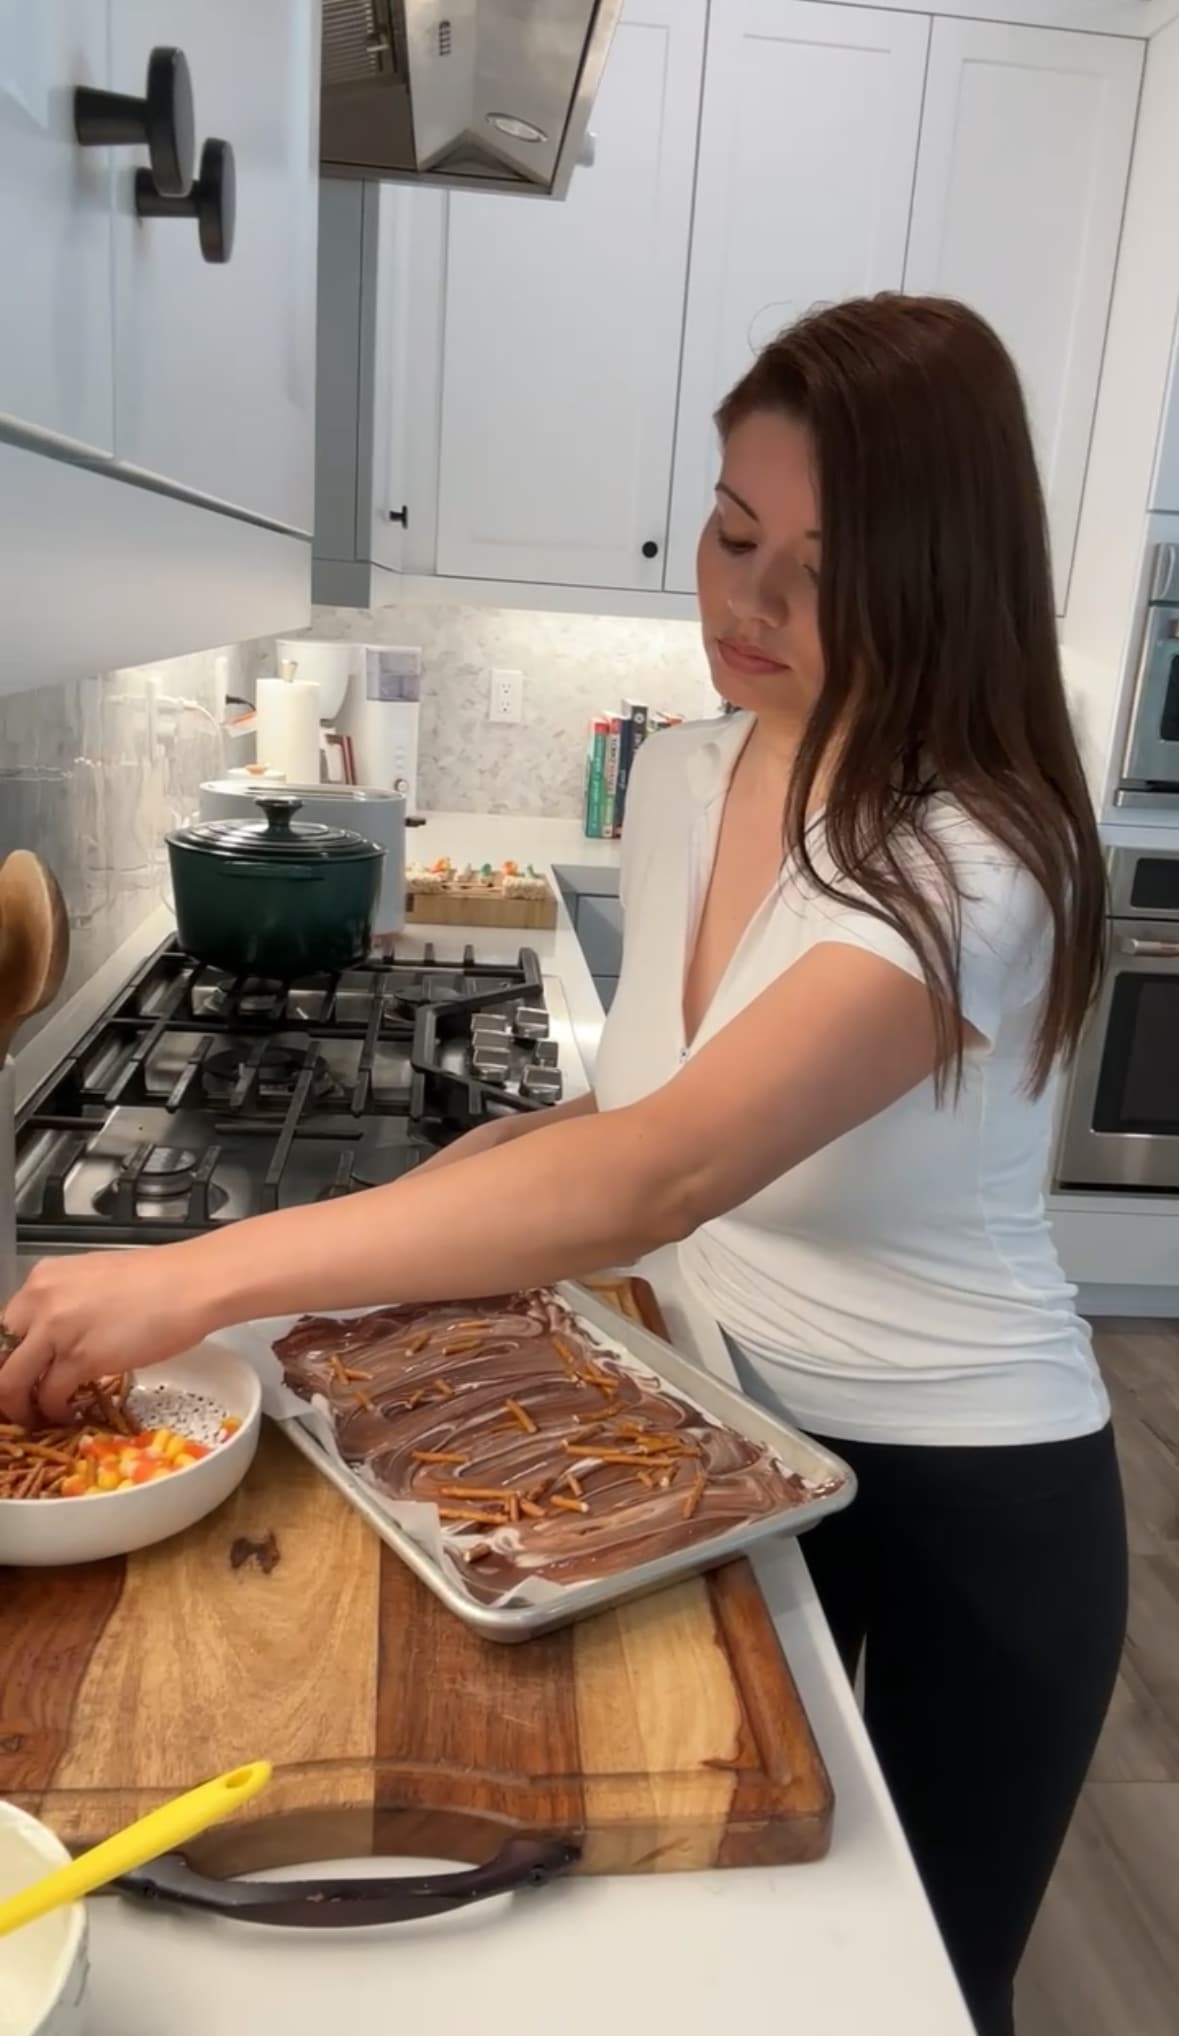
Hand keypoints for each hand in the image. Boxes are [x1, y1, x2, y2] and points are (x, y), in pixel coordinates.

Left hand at [0, 1249, 212, 1427]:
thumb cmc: (158, 1281)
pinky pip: (49, 1396)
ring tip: (39, 1417)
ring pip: (12, 1382)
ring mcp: (57, 1330)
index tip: (17, 1377)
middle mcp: (40, 1300)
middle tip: (21, 1403)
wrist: (192, 1284)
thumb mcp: (94, 1281)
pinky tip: (67, 1414)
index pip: (2, 1327)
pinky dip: (54, 1411)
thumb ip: (66, 1304)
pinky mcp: (80, 1359)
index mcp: (42, 1278)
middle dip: (7, 1387)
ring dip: (21, 1407)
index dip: (6, 1359)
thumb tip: (55, 1337)